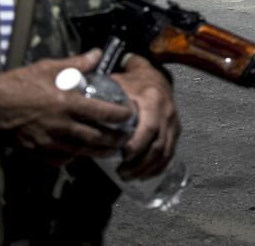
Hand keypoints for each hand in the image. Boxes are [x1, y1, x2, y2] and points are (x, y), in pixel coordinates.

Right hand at [0, 49, 131, 163]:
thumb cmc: (18, 84)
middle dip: (114, 140)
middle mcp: (61, 125)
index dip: (121, 116)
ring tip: (111, 150)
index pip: (103, 113)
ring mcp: (49, 141)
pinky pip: (60, 159)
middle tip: (126, 138)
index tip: (130, 115)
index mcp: (68, 103)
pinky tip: (79, 153)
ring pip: (81, 151)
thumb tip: (97, 53)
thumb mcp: (48, 67)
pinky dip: (73, 157)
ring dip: (99, 152)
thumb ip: (77, 63)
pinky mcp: (37, 151)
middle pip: (96, 137)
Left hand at [110, 54, 178, 178]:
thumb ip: (100, 98)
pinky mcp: (175, 131)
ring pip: (165, 152)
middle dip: (140, 163)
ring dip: (147, 168)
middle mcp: (167, 112)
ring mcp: (174, 123)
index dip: (137, 145)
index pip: (149, 127)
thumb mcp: (117, 84)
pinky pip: (170, 153)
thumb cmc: (130, 83)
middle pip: (158, 144)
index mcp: (152, 100)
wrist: (154, 78)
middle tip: (121, 173)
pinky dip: (158, 167)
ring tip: (128, 176)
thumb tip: (78, 115)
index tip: (122, 157)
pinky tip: (143, 175)